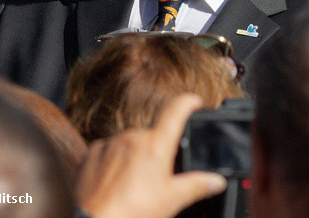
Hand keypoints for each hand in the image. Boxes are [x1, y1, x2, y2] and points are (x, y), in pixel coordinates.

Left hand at [75, 94, 227, 217]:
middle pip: (151, 134)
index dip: (187, 102)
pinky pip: (109, 150)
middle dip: (158, 150)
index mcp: (154, 145)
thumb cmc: (132, 211)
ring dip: (136, 156)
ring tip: (137, 185)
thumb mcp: (172, 200)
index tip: (194, 100)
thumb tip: (216, 181)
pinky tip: (118, 183)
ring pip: (130, 142)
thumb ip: (196, 186)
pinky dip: (116, 161)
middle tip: (160, 176)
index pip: (175, 111)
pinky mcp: (93, 152)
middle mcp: (131, 137)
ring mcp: (110, 143)